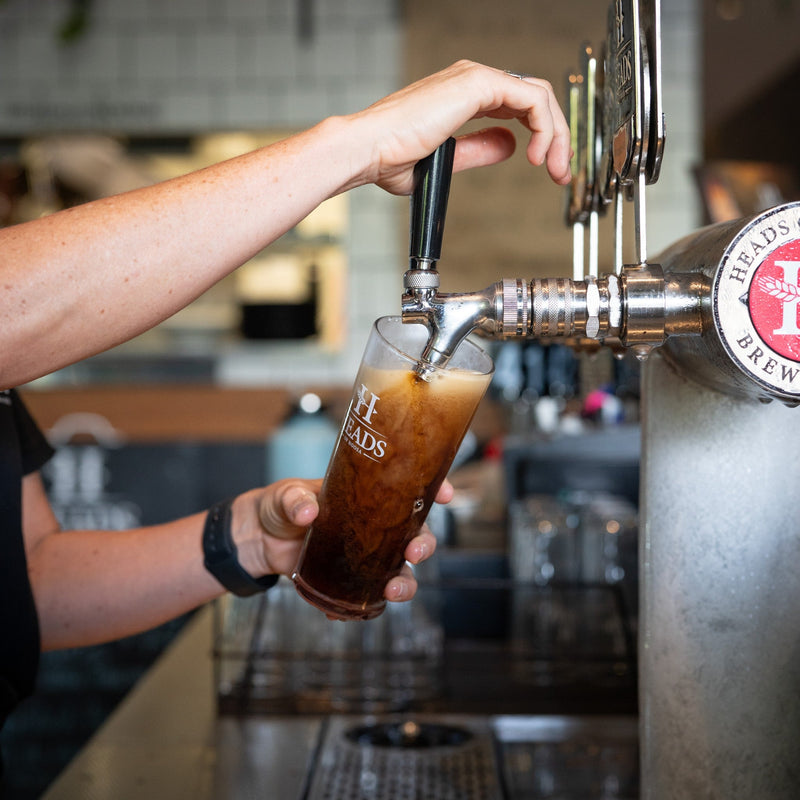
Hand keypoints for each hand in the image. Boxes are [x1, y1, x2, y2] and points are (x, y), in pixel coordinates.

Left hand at [232, 478, 448, 602]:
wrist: (259, 538)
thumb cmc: (280, 505)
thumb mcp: (286, 495)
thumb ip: (296, 501)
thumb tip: (308, 513)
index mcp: (369, 496)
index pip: (410, 491)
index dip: (434, 492)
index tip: (446, 494)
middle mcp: (375, 527)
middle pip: (416, 536)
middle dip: (425, 545)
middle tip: (415, 552)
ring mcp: (365, 556)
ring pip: (400, 572)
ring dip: (404, 584)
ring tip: (392, 592)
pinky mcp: (350, 580)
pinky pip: (367, 599)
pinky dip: (362, 609)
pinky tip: (345, 614)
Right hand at [344, 59, 570, 195]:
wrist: (368, 151)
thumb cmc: (388, 158)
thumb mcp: (447, 160)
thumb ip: (479, 149)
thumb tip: (510, 146)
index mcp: (462, 95)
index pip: (518, 106)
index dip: (540, 136)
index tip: (547, 169)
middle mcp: (471, 80)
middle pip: (535, 99)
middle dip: (557, 137)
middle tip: (561, 171)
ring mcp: (475, 78)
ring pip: (539, 96)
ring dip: (556, 135)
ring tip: (554, 168)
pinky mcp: (478, 82)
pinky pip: (532, 99)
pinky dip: (544, 128)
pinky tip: (537, 156)